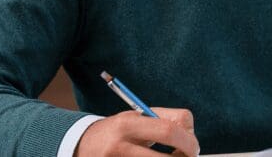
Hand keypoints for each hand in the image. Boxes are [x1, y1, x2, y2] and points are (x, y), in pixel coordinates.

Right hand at [75, 108, 199, 156]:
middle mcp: (121, 146)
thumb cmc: (116, 131)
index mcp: (128, 124)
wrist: (79, 146)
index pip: (170, 129)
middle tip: (190, 156)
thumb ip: (162, 121)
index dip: (189, 139)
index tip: (192, 145)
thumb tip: (190, 135)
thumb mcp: (134, 118)